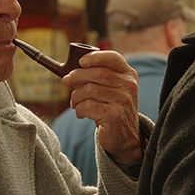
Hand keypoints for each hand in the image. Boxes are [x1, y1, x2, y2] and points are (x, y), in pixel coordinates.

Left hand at [61, 50, 142, 165]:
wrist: (125, 137)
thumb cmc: (111, 109)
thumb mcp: (111, 90)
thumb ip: (98, 77)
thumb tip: (72, 70)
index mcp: (128, 75)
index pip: (113, 58)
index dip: (95, 57)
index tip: (80, 61)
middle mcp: (129, 86)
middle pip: (98, 73)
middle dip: (77, 76)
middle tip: (66, 81)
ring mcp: (123, 101)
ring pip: (90, 90)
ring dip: (76, 96)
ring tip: (75, 103)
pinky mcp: (115, 115)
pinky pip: (88, 106)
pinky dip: (79, 109)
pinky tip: (80, 113)